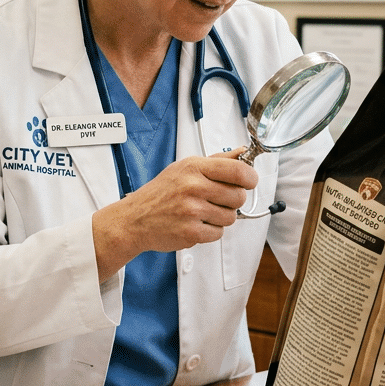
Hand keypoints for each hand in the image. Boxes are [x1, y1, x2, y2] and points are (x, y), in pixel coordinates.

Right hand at [92, 149, 258, 279]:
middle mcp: (193, 186)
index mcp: (193, 167)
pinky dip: (210, 231)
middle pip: (239, 196)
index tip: (249, 182)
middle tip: (216, 200)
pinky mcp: (191, 232)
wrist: (134, 219)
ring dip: (220, 217)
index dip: (250, 178)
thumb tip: (244, 152)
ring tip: (201, 213)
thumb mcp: (185, 168)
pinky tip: (195, 224)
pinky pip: (219, 233)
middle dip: (232, 201)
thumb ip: (217, 161)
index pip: (238, 170)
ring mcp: (192, 210)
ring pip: (231, 217)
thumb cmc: (161, 193)